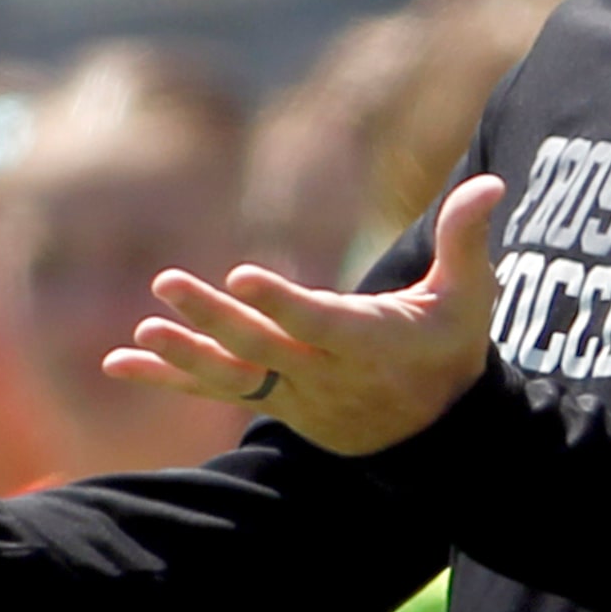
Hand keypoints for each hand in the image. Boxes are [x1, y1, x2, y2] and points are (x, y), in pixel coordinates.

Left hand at [104, 175, 505, 456]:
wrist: (434, 429)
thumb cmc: (451, 346)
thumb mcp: (470, 296)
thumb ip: (468, 239)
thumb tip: (492, 182)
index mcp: (374, 344)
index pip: (322, 324)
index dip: (283, 305)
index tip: (242, 277)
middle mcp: (327, 373)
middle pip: (264, 347)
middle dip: (215, 319)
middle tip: (168, 284)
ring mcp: (294, 390)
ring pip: (233, 375)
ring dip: (183, 356)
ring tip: (141, 333)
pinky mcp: (271, 397)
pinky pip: (214, 389)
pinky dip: (167, 377)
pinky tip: (118, 362)